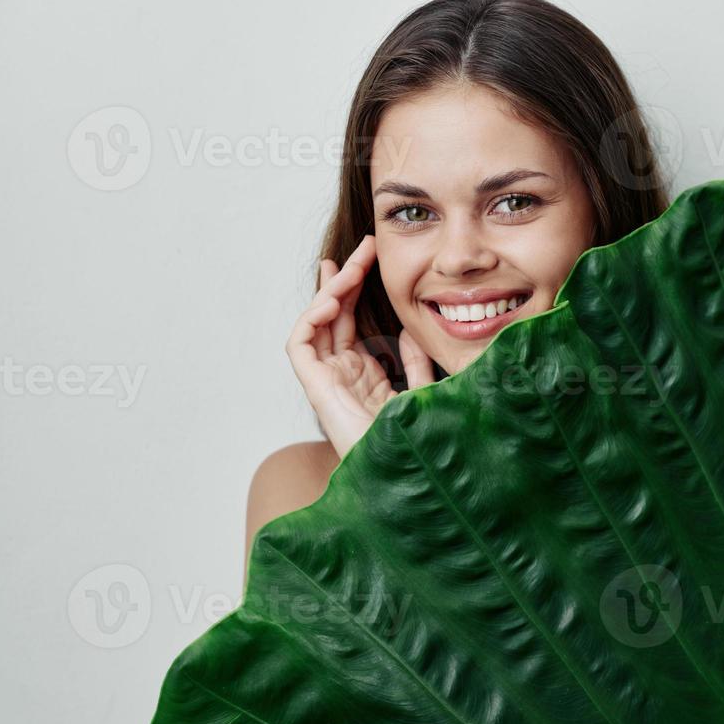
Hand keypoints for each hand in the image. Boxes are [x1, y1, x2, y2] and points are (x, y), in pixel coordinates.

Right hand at [285, 234, 434, 458]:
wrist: (404, 476)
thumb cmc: (414, 445)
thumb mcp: (422, 393)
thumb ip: (416, 365)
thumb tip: (409, 332)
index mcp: (364, 375)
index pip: (353, 321)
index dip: (358, 288)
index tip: (372, 257)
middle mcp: (342, 374)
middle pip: (335, 316)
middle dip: (345, 279)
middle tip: (363, 248)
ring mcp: (327, 381)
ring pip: (316, 323)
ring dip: (330, 291)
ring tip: (349, 265)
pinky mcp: (316, 388)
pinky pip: (301, 346)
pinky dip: (311, 319)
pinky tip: (333, 301)